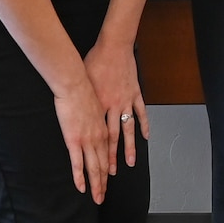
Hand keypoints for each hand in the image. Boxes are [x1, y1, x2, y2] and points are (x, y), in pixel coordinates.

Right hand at [52, 77, 110, 200]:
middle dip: (103, 183)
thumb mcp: (95, 106)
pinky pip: (78, 163)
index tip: (107, 180)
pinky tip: (82, 188)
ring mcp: (87, 140)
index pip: (106, 155)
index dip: (107, 170)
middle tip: (102, 197)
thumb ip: (95, 118)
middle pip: (102, 165)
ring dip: (96, 185)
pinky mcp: (74, 140)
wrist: (75, 84)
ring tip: (97, 198)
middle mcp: (98, 138)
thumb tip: (93, 122)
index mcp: (103, 129)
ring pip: (94, 168)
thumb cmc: (84, 91)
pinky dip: (80, 178)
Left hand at [85, 38, 147, 176]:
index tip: (91, 170)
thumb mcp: (82, 82)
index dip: (93, 154)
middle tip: (109, 175)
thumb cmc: (94, 62)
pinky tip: (146, 136)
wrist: (112, 48)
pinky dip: (144, 125)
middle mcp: (112, 108)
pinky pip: (141, 112)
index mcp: (98, 106)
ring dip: (128, 148)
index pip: (95, 136)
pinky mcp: (135, 94)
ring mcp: (126, 102)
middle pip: (111, 139)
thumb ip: (83, 101)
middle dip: (109, 159)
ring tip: (129, 163)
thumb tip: (77, 113)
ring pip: (127, 130)